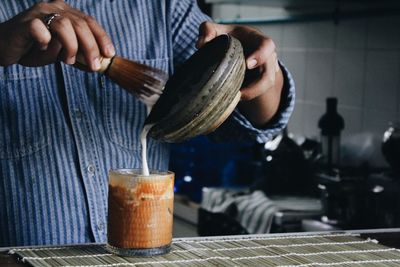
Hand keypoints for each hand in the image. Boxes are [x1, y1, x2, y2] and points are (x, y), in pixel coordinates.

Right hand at [0, 0, 114, 70]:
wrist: (5, 48)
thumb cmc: (35, 50)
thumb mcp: (62, 52)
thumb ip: (79, 52)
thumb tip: (99, 62)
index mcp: (65, 12)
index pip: (89, 22)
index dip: (102, 38)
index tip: (110, 54)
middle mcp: (54, 8)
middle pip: (80, 24)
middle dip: (91, 47)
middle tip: (94, 66)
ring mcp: (39, 13)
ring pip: (65, 25)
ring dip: (71, 47)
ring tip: (67, 61)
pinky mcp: (25, 22)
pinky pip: (41, 30)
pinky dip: (46, 43)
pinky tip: (43, 49)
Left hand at [196, 22, 283, 125]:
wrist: (237, 49)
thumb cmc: (228, 37)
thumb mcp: (218, 31)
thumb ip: (208, 30)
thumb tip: (200, 44)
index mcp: (257, 41)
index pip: (266, 46)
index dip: (260, 55)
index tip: (247, 64)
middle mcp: (265, 58)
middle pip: (270, 74)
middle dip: (257, 86)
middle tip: (240, 93)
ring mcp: (264, 72)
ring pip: (265, 88)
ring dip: (250, 95)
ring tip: (235, 98)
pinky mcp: (259, 85)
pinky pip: (257, 94)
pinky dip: (246, 97)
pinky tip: (233, 99)